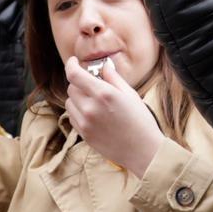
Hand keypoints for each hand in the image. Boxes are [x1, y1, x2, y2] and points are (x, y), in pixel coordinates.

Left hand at [63, 56, 162, 179]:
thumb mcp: (130, 94)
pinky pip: (72, 117)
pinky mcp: (84, 134)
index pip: (74, 75)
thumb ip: (113, 77)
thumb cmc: (140, 121)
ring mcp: (85, 123)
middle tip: (93, 84)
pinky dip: (78, 111)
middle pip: (72, 88)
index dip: (71, 65)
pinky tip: (93, 113)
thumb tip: (104, 65)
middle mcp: (90, 108)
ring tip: (94, 101)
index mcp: (103, 94)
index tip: (73, 61)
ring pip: (70, 102)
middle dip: (80, 82)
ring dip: (78, 98)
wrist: (143, 150)